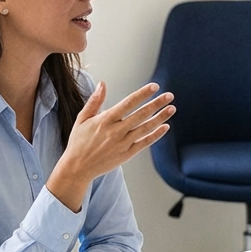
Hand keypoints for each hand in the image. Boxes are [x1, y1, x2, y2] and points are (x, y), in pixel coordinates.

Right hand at [56, 82, 174, 186]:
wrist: (78, 168)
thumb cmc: (79, 142)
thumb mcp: (82, 119)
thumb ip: (94, 101)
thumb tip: (102, 83)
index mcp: (105, 120)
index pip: (128, 103)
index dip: (142, 94)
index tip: (154, 86)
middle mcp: (116, 131)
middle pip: (141, 115)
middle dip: (157, 104)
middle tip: (170, 95)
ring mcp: (123, 144)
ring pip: (146, 128)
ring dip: (160, 118)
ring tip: (172, 108)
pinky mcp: (127, 154)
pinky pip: (144, 143)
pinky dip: (156, 135)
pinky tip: (165, 127)